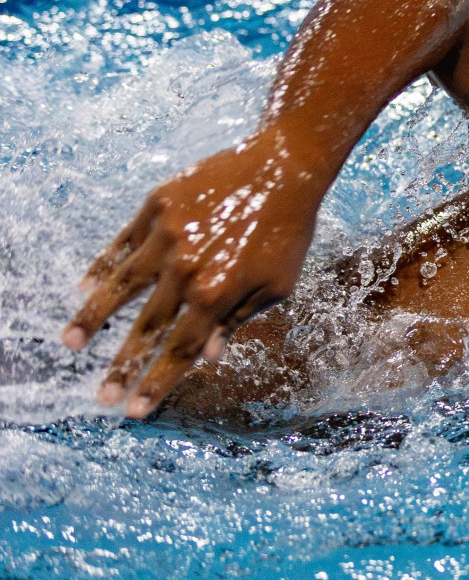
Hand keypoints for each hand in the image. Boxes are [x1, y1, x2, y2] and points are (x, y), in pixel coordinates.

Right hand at [62, 131, 324, 417]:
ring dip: (91, 318)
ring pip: (119, 286)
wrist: (284, 167)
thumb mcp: (276, 285)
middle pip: (145, 329)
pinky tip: (85, 286)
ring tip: (70, 343)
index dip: (155, 383)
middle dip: (121, 367)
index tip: (133, 412)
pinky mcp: (157, 206)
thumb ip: (237, 320)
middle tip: (101, 396)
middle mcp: (186, 269)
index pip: (179, 350)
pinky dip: (102, 266)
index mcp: (217, 293)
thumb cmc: (288, 231)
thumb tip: (207, 356)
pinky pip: (122, 243)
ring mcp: (167, 236)